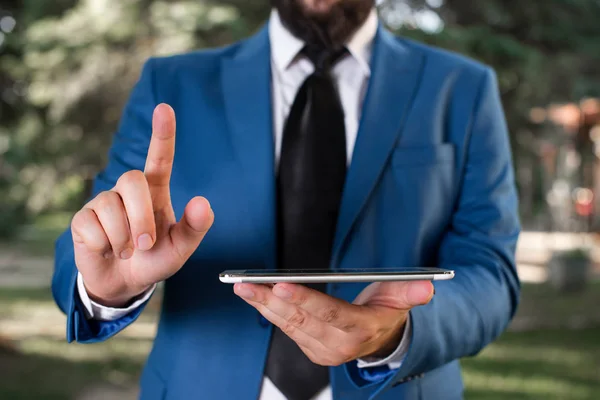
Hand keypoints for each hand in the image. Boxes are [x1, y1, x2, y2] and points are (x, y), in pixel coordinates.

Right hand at [71, 104, 213, 306]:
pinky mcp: (82, 219)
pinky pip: (91, 225)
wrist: (125, 283)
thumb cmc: (155, 260)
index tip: (164, 108)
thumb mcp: (181, 248)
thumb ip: (195, 227)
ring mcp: (103, 202)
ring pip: (109, 205)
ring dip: (123, 238)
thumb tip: (202, 202)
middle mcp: (128, 191)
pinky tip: (106, 250)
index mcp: (156, 192)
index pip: (160, 158)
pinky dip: (104, 246)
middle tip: (145, 245)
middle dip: (140, 216)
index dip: (163, 134)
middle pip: (131, 180)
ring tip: (127, 252)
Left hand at [234, 280, 433, 365]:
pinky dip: (269, 312)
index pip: (329, 313)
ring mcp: (323, 350)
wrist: (381, 340)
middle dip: (271, 300)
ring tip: (243, 287)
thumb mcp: (400, 299)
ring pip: (288, 325)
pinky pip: (287, 329)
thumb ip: (410, 292)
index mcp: (360, 330)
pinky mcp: (311, 349)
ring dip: (263, 305)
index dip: (305, 299)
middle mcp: (339, 345)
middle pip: (301, 320)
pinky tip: (255, 296)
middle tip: (248, 283)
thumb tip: (427, 287)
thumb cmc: (387, 312)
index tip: (280, 284)